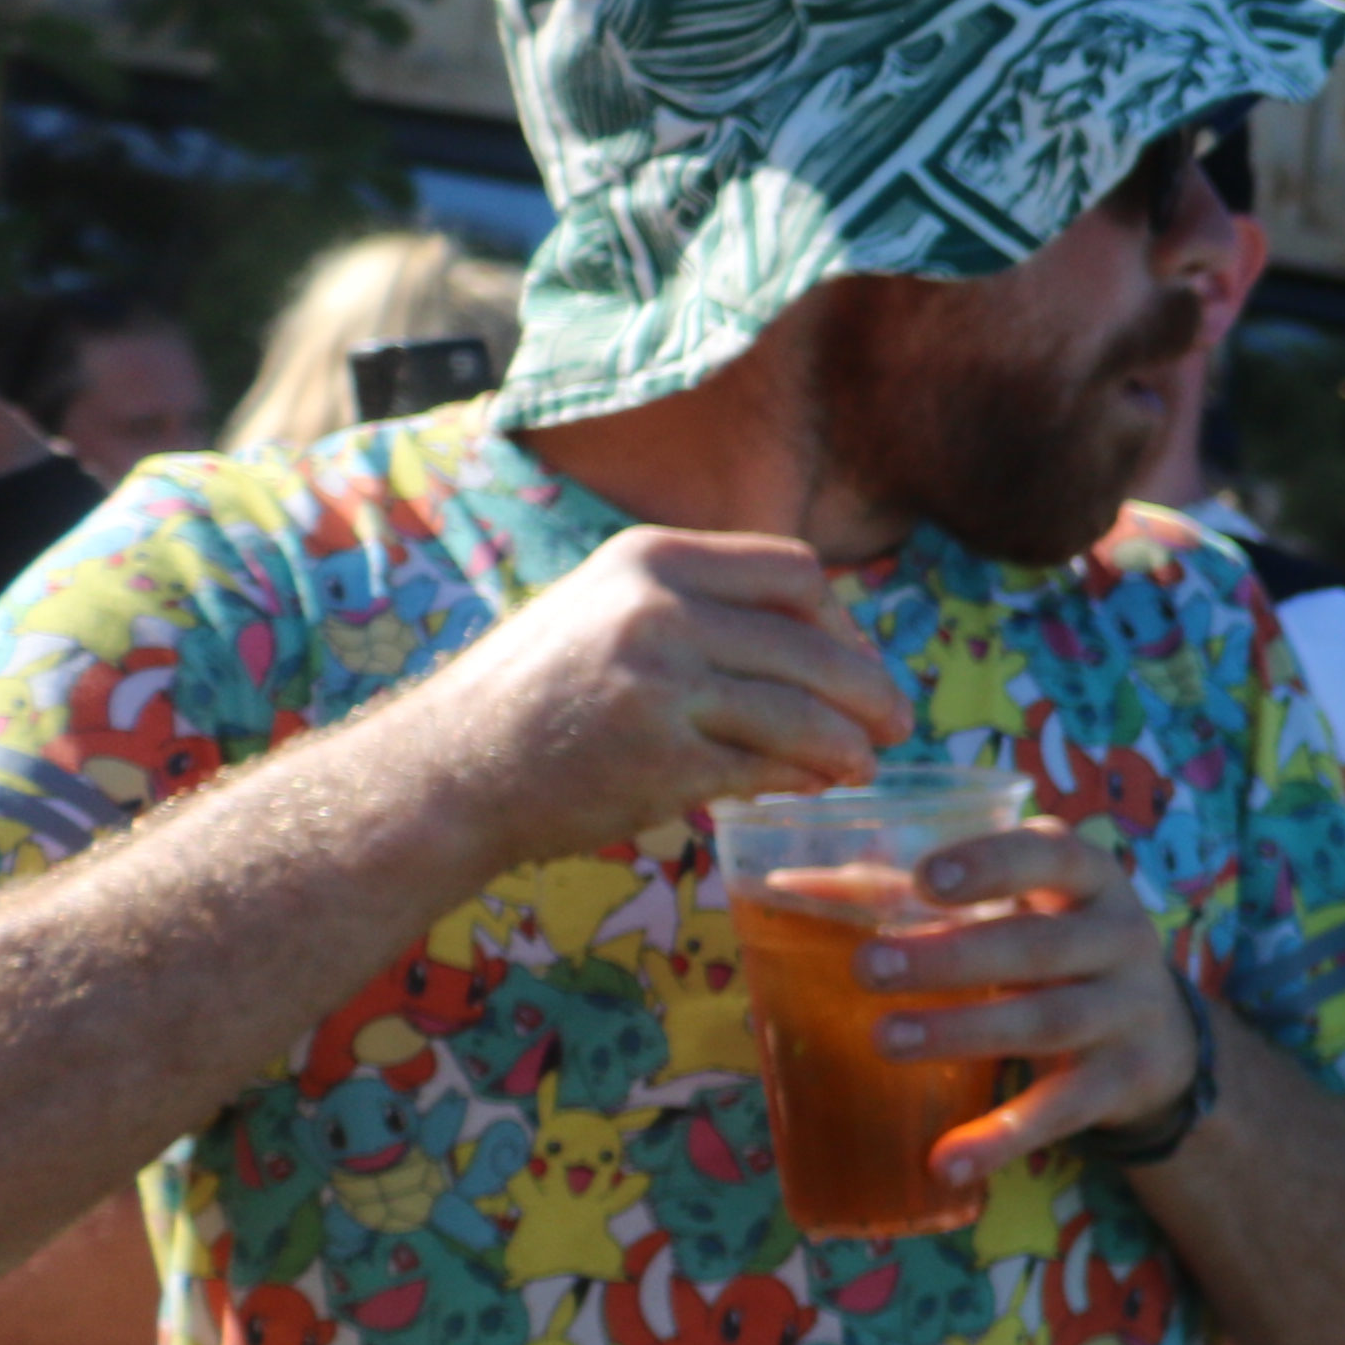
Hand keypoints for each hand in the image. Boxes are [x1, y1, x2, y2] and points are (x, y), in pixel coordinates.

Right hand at [405, 531, 910, 869]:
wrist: (448, 770)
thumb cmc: (538, 695)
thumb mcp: (609, 610)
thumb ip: (703, 610)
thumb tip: (827, 643)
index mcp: (651, 559)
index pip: (796, 572)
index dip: (841, 620)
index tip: (850, 659)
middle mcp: (657, 610)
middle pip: (817, 644)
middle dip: (871, 689)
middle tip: (897, 722)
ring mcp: (659, 685)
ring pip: (805, 711)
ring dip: (851, 744)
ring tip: (864, 763)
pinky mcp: (661, 758)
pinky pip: (769, 768)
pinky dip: (803, 779)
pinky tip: (813, 786)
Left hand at [857, 823, 1200, 1182]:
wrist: (1162, 1038)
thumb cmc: (1052, 951)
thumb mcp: (1010, 910)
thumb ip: (906, 895)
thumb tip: (785, 885)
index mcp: (1087, 881)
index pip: (1051, 856)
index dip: (992, 864)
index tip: (924, 877)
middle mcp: (1119, 939)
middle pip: (1038, 945)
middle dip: (952, 956)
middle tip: (868, 967)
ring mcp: (1128, 1012)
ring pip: (1046, 1021)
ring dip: (964, 1031)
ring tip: (887, 1039)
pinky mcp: (1123, 1082)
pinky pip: (1061, 1109)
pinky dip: (1005, 1136)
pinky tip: (949, 1161)